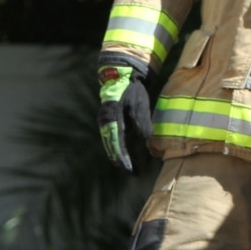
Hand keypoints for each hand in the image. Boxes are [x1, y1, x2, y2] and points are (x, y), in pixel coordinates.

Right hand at [97, 58, 151, 172]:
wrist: (122, 76)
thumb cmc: (132, 91)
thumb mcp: (139, 105)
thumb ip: (141, 122)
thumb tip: (145, 140)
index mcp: (111, 120)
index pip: (116, 144)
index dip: (122, 158)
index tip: (129, 169)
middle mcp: (104, 123)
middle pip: (111, 146)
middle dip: (120, 160)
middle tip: (132, 172)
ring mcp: (105, 121)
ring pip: (110, 143)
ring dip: (118, 155)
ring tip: (128, 167)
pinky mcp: (109, 120)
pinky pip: (112, 138)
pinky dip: (117, 147)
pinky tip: (124, 154)